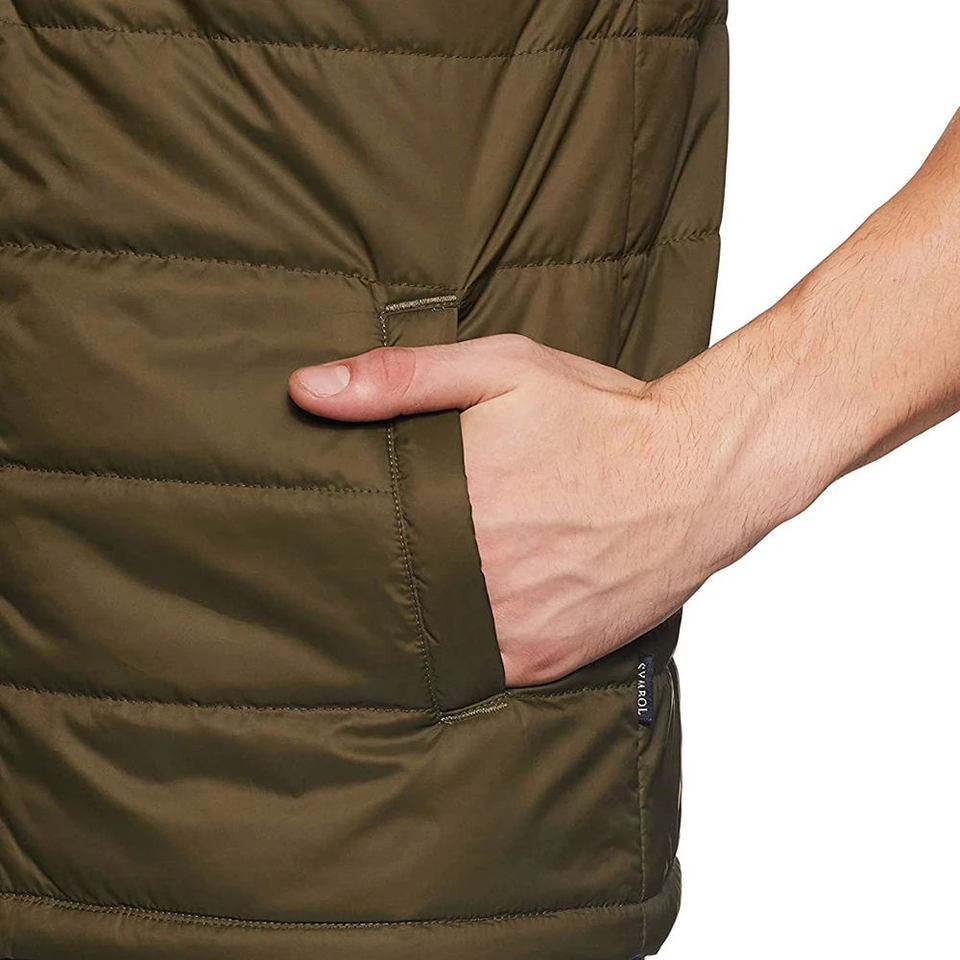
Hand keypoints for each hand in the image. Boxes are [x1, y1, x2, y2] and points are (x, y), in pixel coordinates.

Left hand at [288, 334, 767, 685]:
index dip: (336, 537)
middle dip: (377, 575)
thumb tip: (307, 389)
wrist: (698, 475)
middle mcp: (481, 574)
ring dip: (420, 614)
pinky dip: (467, 644)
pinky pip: (481, 667)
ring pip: (432, 636)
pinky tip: (469, 612)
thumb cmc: (603, 418)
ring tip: (416, 586)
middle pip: (391, 591)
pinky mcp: (547, 658)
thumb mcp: (502, 369)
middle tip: (367, 559)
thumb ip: (400, 378)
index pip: (357, 538)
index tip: (320, 534)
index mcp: (456, 503)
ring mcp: (514, 626)